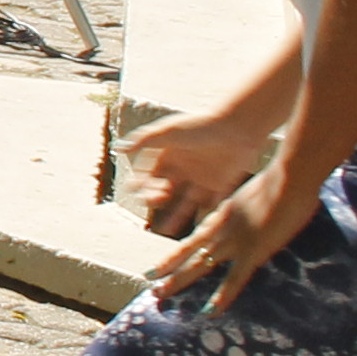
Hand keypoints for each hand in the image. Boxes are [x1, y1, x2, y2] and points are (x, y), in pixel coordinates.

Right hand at [124, 112, 273, 236]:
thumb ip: (145, 140)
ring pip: (185, 202)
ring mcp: (202, 178)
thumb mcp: (170, 130)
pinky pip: (211, 205)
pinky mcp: (221, 184)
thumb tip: (118, 149)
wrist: (238, 127)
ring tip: (165, 230)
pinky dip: (205, 217)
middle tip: (157, 200)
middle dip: (156, 198)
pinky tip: (197, 230)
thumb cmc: (202, 125)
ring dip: (175, 216)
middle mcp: (184, 168)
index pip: (149, 173)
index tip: (133, 190)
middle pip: (164, 189)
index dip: (140, 182)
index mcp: (169, 155)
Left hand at [146, 155, 323, 313]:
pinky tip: (209, 312)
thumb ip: (257, 208)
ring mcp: (234, 239)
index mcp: (223, 213)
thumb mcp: (261, 195)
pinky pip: (234, 279)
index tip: (167, 262)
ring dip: (178, 281)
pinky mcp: (253, 250)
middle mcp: (221, 227)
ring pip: (199, 264)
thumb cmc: (286, 181)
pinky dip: (221, 297)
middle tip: (149, 282)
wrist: (290, 176)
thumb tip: (267, 215)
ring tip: (158, 295)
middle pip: (188, 251)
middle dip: (168, 268)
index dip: (181, 250)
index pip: (196, 236)